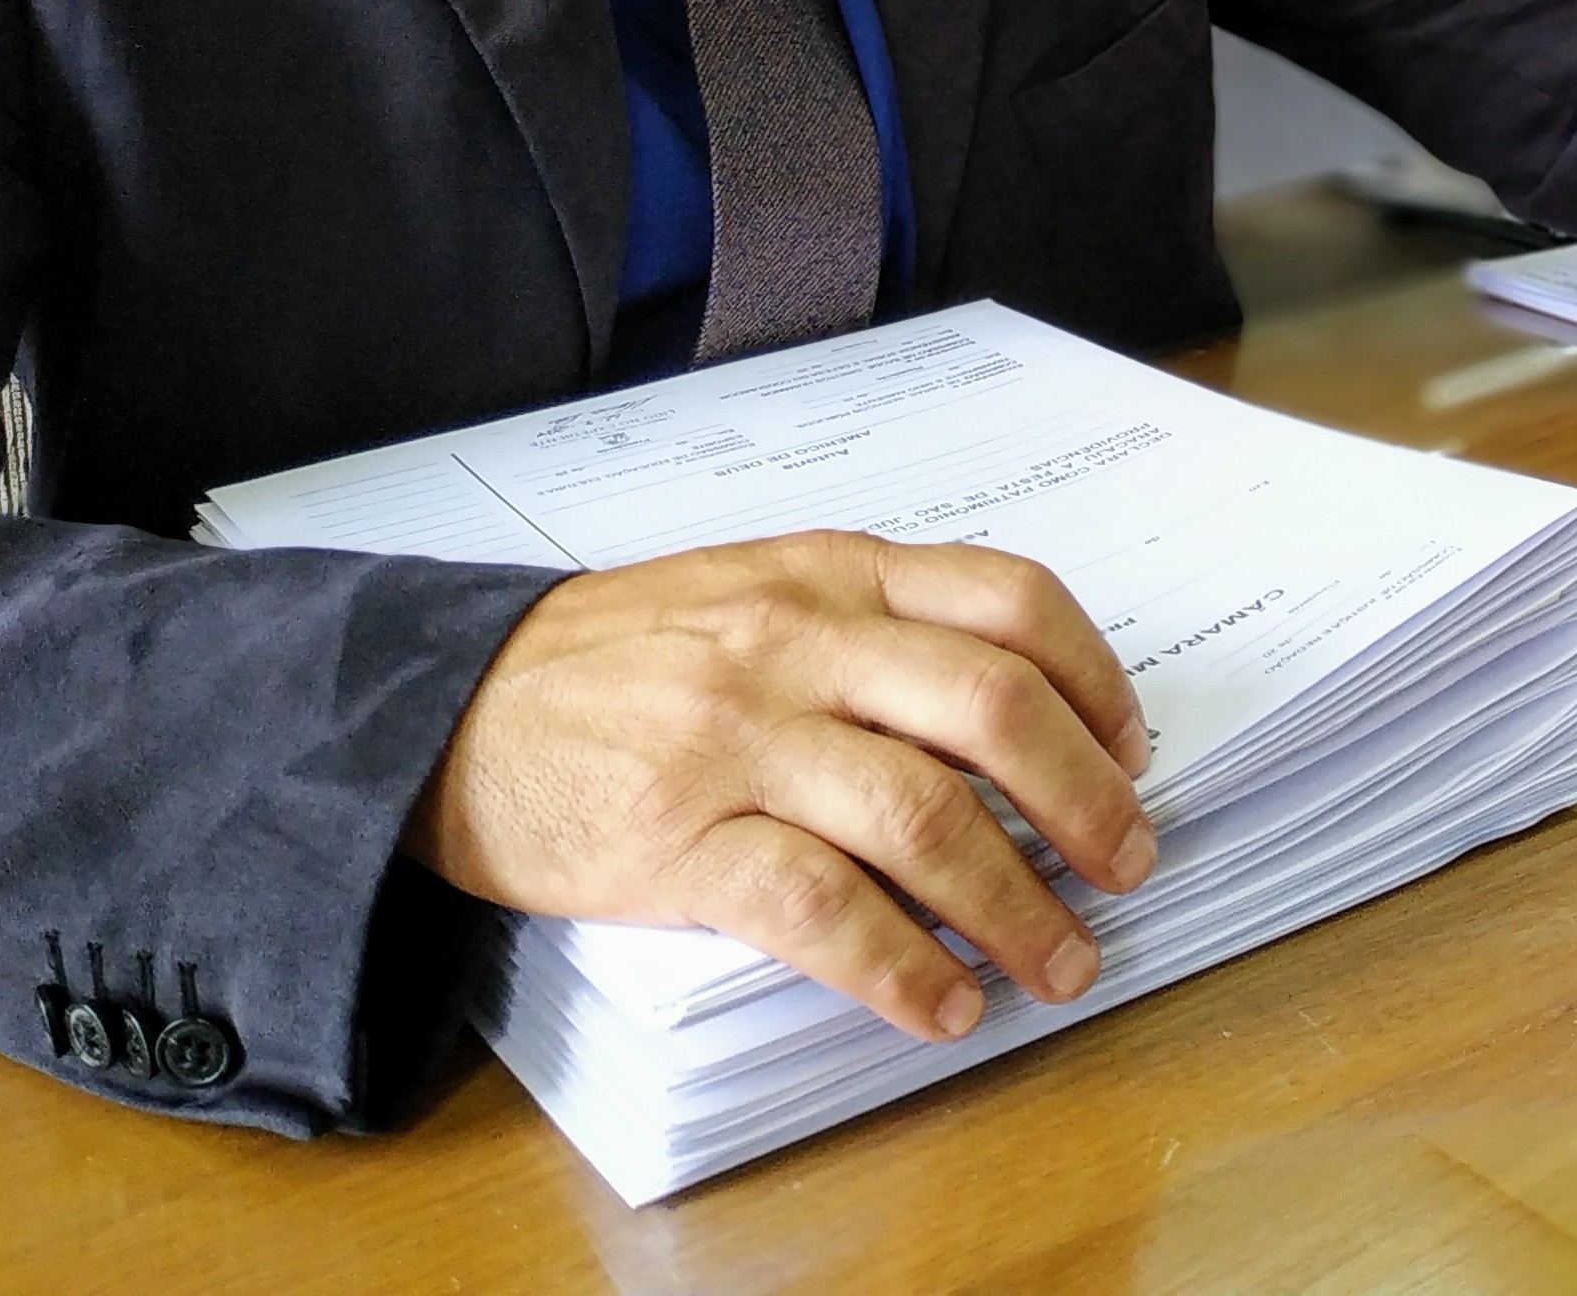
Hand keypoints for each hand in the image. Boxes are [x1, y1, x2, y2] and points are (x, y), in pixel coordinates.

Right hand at [405, 531, 1157, 1044]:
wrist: (444, 708)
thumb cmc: (616, 658)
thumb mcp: (753, 594)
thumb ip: (869, 629)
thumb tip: (1010, 715)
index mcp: (829, 572)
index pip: (1008, 599)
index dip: (1095, 677)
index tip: (1133, 747)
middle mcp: (798, 643)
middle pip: (993, 707)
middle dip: (1087, 798)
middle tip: (1129, 865)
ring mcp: (738, 741)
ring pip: (926, 818)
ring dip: (1017, 904)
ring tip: (1059, 961)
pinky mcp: (678, 842)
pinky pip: (822, 910)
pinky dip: (904, 968)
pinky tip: (944, 1005)